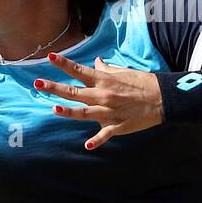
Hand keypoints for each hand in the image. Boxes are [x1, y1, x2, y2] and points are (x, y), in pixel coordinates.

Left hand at [32, 52, 163, 150]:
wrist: (164, 98)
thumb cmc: (143, 83)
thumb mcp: (124, 72)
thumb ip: (106, 69)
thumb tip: (96, 62)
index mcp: (104, 81)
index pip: (79, 71)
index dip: (64, 64)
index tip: (50, 57)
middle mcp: (103, 95)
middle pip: (74, 92)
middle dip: (55, 87)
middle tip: (37, 83)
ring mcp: (110, 111)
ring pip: (85, 112)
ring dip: (69, 112)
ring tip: (54, 109)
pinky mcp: (118, 126)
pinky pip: (106, 134)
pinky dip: (97, 140)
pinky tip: (87, 145)